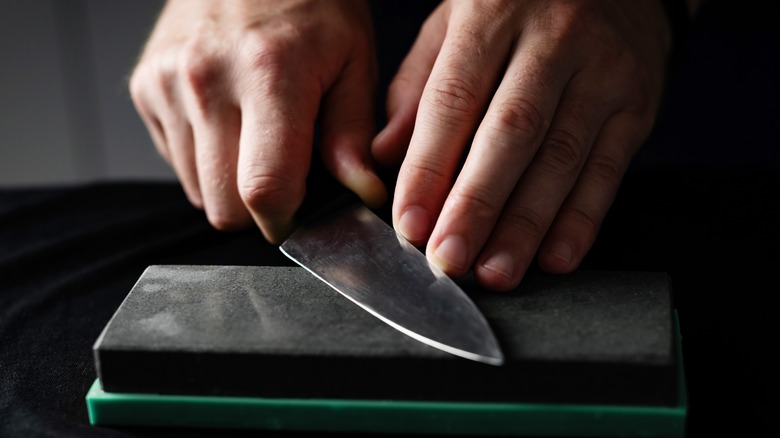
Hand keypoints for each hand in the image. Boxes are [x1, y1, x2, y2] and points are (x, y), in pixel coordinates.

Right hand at [130, 0, 385, 242]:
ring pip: (198, 191)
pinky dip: (205, 159)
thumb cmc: (310, 2)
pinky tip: (229, 123)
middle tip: (285, 180)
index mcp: (270, 74)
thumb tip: (361, 193)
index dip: (286, 223)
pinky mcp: (145, 86)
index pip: (265, 190)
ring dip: (230, 185)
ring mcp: (168, 83)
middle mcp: (207, 80)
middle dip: (258, 212)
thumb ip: (353, 133)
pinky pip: (175, 161)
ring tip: (258, 140)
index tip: (301, 220)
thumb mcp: (353, 60)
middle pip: (224, 207)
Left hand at [372, 0, 671, 290]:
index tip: (409, 223)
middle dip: (476, 206)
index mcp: (493, 14)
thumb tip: (385, 155)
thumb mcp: (455, 22)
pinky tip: (556, 255)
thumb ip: (419, 86)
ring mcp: (602, 72)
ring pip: (561, 159)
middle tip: (449, 260)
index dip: (429, 168)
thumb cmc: (518, 8)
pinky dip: (582, 219)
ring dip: (526, 225)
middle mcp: (553, 41)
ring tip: (496, 271)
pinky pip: (609, 168)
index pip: (453, 100)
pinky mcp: (638, 104)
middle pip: (510, 134)